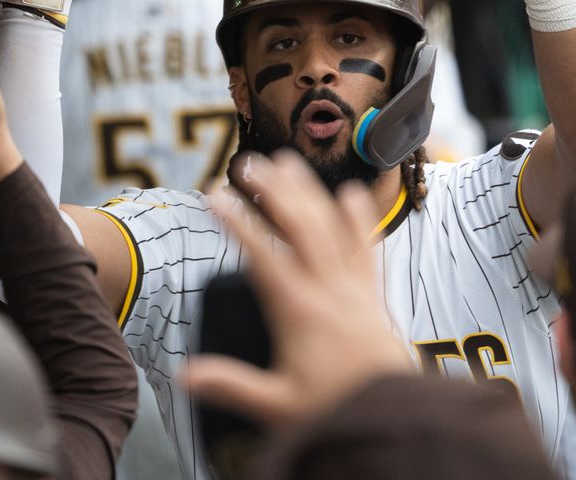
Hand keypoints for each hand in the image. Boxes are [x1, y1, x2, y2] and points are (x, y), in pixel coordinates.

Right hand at [186, 151, 412, 426]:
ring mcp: (353, 286)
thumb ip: (231, 385)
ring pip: (331, 226)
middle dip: (272, 190)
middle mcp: (328, 288)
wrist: (392, 413)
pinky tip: (349, 191)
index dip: (238, 221)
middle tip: (247, 164)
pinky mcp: (373, 292)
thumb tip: (183, 375)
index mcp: (299, 310)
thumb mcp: (276, 405)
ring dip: (308, 191)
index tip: (215, 193)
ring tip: (286, 161)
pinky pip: (366, 246)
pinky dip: (358, 217)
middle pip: (299, 225)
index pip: (262, 254)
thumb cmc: (334, 410)